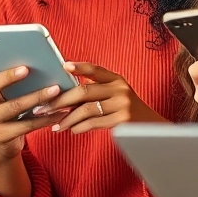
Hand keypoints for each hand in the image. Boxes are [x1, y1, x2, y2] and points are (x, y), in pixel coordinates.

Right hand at [0, 40, 67, 160]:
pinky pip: (27, 125)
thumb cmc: (6, 110)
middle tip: (28, 68)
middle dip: (10, 76)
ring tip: (56, 89)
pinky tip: (60, 112)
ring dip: (36, 97)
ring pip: (14, 106)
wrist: (3, 143)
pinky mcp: (1, 136)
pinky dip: (45, 118)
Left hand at [41, 62, 165, 132]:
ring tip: (56, 125)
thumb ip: (97, 91)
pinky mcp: (123, 120)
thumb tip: (65, 94)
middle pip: (84, 91)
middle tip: (45, 108)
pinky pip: (94, 123)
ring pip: (86, 110)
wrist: (152, 126)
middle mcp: (120, 89)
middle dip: (61, 100)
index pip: (95, 69)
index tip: (64, 66)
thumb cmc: (127, 110)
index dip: (80, 67)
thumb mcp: (116, 94)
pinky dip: (80, 127)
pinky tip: (71, 130)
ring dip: (67, 118)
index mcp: (116, 79)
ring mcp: (122, 104)